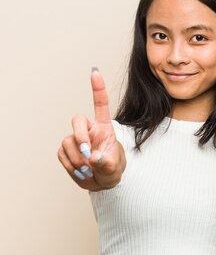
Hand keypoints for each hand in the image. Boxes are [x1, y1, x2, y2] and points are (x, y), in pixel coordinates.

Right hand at [57, 68, 125, 190]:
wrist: (102, 182)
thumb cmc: (112, 168)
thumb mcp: (114, 168)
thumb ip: (106, 162)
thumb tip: (94, 157)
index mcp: (104, 128)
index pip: (100, 105)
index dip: (97, 88)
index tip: (95, 72)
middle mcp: (88, 130)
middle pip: (77, 120)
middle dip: (80, 136)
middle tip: (87, 154)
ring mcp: (75, 139)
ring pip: (68, 142)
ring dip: (77, 159)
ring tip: (89, 170)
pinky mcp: (65, 151)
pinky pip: (61, 155)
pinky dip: (70, 166)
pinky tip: (81, 171)